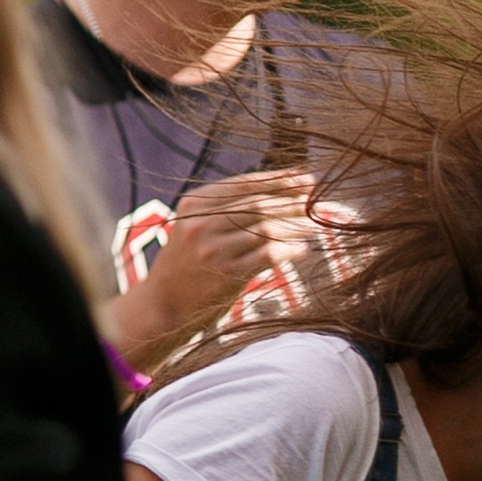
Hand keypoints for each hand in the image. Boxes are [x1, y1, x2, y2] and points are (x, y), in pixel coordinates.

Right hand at [106, 173, 322, 365]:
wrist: (163, 302)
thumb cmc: (188, 262)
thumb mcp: (195, 225)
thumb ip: (226, 208)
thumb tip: (280, 192)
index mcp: (194, 203)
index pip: (244, 184)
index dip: (278, 179)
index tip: (305, 178)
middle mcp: (201, 222)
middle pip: (258, 204)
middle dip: (292, 200)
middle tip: (318, 201)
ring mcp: (212, 248)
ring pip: (265, 227)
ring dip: (296, 225)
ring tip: (316, 225)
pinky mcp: (225, 273)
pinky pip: (267, 255)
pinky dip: (289, 250)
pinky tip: (303, 249)